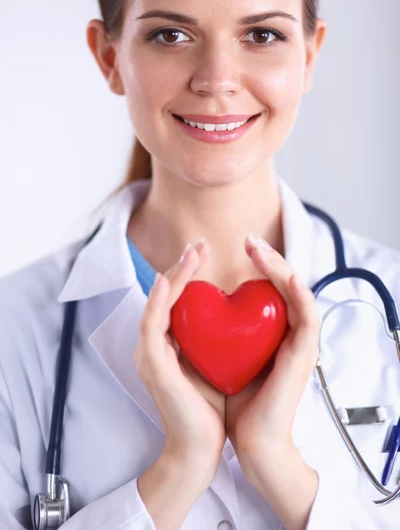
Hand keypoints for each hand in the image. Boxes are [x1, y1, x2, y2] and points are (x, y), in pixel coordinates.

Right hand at [134, 239, 225, 477]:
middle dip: (181, 267)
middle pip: (163, 296)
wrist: (199, 449)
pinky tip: (170, 283)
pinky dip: (158, 303)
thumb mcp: (214, 362)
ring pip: (156, 305)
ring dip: (173, 277)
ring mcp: (150, 356)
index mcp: (167, 344)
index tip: (204, 253)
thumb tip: (235, 315)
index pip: (175, 300)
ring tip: (191, 254)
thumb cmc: (209, 408)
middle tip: (199, 245)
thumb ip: (215, 339)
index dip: (187, 273)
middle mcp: (153, 346)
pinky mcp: (153, 367)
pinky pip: (151, 328)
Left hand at [225, 235, 320, 469]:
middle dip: (267, 258)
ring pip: (298, 292)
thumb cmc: (232, 401)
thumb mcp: (214, 355)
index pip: (264, 288)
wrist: (250, 441)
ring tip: (260, 249)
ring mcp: (298, 343)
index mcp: (267, 331)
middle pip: (282, 283)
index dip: (254, 266)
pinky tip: (288, 277)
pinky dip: (301, 295)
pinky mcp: (305, 355)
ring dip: (281, 267)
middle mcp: (286, 332)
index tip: (227, 253)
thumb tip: (188, 305)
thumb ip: (209, 330)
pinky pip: (309, 317)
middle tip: (249, 240)